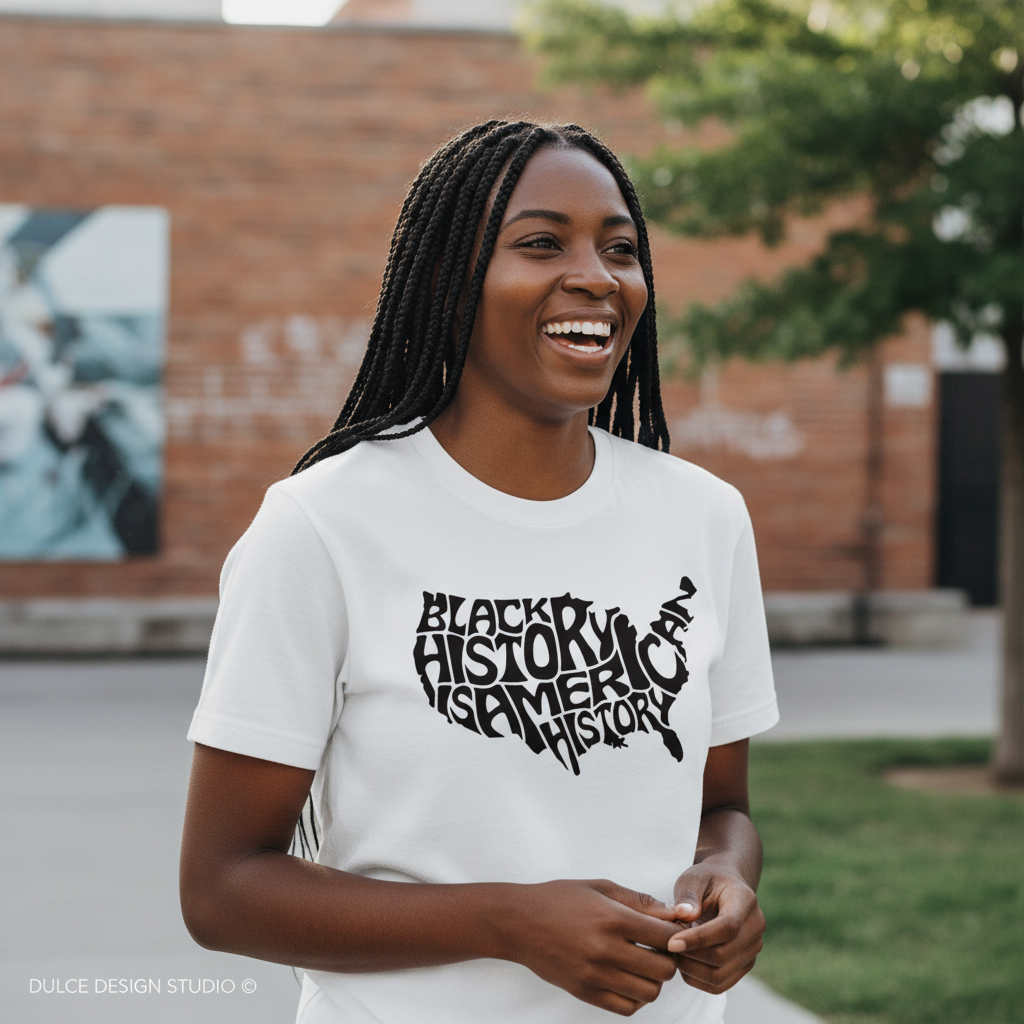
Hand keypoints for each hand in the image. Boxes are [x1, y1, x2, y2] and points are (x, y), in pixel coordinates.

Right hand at [495, 879, 680, 1016]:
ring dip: (653, 980)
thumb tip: (675, 914)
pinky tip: (627, 978)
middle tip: (658, 948)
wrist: (519, 922)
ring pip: (649, 992)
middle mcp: (605, 949)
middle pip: (663, 969)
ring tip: (642, 963)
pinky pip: (627, 1008)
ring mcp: (595, 975)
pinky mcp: (585, 993)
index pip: (666, 936)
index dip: (677, 935)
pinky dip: (635, 997)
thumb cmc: (560, 899)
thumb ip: (639, 901)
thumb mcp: (599, 887)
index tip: (673, 931)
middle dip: (668, 959)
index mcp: (612, 918)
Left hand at [667, 865, 764, 993]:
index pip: (727, 928)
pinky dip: (696, 979)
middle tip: (665, 945)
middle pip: (723, 956)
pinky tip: (682, 961)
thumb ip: (687, 895)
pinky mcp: (745, 965)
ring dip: (690, 969)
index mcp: (745, 901)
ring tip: (673, 951)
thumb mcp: (692, 878)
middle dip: (690, 955)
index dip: (698, 939)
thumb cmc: (705, 881)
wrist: (724, 887)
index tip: (670, 942)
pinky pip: (720, 985)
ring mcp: (753, 950)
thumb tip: (683, 915)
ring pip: (720, 975)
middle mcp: (756, 928)